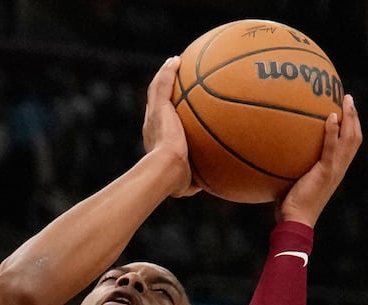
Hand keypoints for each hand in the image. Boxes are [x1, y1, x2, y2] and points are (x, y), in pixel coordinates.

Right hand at [143, 57, 198, 195]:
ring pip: (156, 90)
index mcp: (156, 140)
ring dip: (164, 76)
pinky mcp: (158, 109)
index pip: (161, 123)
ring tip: (173, 63)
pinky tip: (175, 60)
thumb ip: (201, 177)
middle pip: (157, 103)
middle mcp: (151, 125)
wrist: (165, 171)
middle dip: (164, 92)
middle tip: (175, 81)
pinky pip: (163, 85)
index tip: (174, 110)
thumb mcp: (190, 181)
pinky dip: (167, 72)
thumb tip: (215, 181)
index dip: (166, 114)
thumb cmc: (176, 180)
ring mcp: (154, 116)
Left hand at [277, 94, 362, 226]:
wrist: (295, 222)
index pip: (349, 145)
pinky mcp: (326, 173)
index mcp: (335, 170)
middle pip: (355, 138)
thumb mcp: (293, 181)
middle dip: (354, 116)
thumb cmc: (290, 207)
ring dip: (350, 117)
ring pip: (350, 139)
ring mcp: (335, 170)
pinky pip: (332, 148)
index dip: (350, 127)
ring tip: (345, 100)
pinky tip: (331, 116)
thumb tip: (273, 152)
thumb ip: (290, 166)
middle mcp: (339, 169)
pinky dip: (333, 132)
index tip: (345, 109)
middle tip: (348, 97)